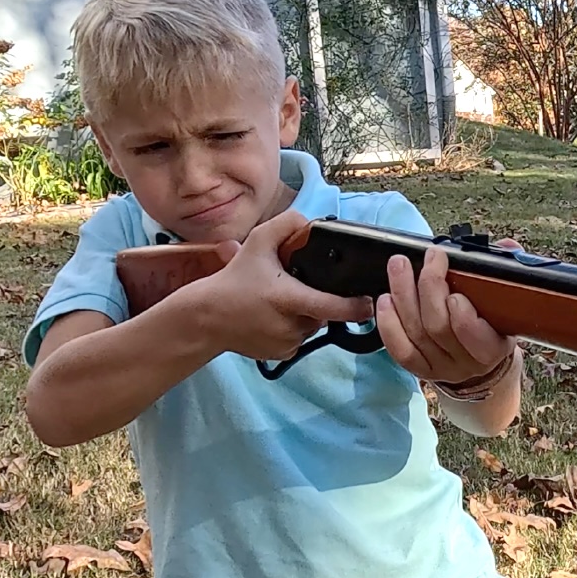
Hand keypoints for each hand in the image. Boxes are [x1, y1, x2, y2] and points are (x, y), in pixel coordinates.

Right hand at [193, 210, 378, 360]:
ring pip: (312, 325)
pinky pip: (300, 338)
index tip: (369, 302)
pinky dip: (294, 327)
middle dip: (318, 298)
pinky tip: (274, 318)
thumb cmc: (234, 280)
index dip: (355, 306)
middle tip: (295, 286)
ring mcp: (288, 343)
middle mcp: (291, 325)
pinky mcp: (282, 354)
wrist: (207, 317)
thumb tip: (311, 223)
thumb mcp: (258, 242)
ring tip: (280, 301)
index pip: (332, 306)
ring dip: (306, 313)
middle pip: (324, 312)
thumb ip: (287, 225)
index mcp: (288, 298)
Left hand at [377, 241, 519, 384]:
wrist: (482, 359)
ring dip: (403, 295)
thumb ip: (505, 272)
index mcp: (494, 347)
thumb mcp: (507, 302)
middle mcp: (466, 363)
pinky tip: (385, 300)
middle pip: (439, 328)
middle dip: (430, 288)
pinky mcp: (419, 368)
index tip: (456, 292)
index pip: (477, 337)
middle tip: (430, 258)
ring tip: (400, 266)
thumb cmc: (494, 323)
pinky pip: (399, 349)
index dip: (463, 317)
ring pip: (416, 332)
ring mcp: (440, 367)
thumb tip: (506, 245)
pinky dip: (389, 324)